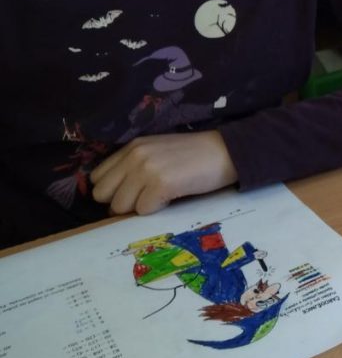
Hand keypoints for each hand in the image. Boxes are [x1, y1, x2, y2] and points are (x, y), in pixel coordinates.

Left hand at [90, 131, 237, 215]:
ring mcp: (147, 169)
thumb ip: (134, 166)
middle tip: (145, 199)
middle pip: (103, 195)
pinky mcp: (161, 183)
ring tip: (161, 197)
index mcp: (132, 147)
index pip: (98, 178)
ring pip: (120, 206)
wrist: (227, 151)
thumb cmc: (195, 155)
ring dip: (138, 208)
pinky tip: (172, 198)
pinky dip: (156, 210)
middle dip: (121, 202)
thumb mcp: (158, 151)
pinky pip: (143, 210)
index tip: (132, 193)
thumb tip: (115, 198)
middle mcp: (135, 155)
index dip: (113, 190)